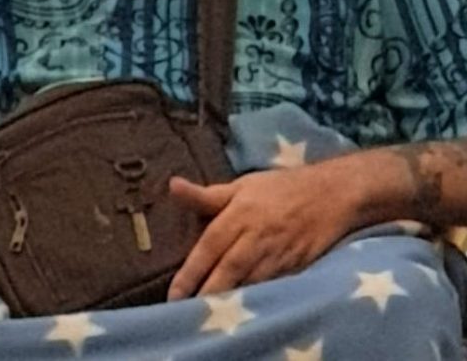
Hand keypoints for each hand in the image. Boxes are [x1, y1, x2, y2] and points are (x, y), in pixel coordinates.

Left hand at [167, 163, 355, 299]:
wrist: (331, 195)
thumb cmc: (279, 189)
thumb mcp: (241, 185)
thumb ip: (206, 195)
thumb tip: (172, 186)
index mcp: (239, 214)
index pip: (209, 246)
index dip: (190, 272)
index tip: (174, 295)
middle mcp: (255, 237)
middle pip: (227, 271)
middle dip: (206, 294)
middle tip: (185, 313)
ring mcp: (277, 256)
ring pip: (248, 285)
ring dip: (228, 302)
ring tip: (208, 317)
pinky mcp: (294, 270)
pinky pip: (270, 290)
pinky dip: (254, 302)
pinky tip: (240, 312)